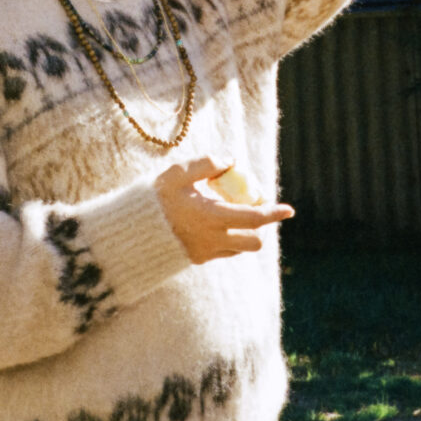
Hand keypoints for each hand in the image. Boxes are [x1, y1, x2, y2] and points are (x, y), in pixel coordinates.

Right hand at [155, 156, 294, 264]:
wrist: (131, 232)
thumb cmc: (155, 198)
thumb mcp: (178, 173)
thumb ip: (207, 163)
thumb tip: (231, 161)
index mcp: (212, 217)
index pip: (254, 218)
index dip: (274, 213)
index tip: (289, 209)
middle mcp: (213, 239)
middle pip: (254, 241)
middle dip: (261, 227)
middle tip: (255, 209)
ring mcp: (205, 253)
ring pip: (240, 248)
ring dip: (244, 233)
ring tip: (233, 214)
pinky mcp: (197, 259)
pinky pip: (223, 252)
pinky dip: (228, 239)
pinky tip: (215, 224)